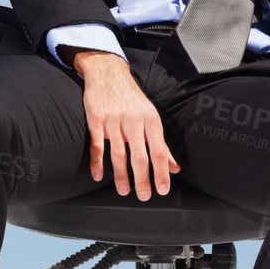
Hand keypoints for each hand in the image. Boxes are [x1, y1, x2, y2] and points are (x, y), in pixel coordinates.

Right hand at [70, 50, 179, 199]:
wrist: (108, 73)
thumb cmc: (131, 99)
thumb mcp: (151, 117)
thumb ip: (162, 144)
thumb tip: (173, 167)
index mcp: (150, 119)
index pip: (159, 150)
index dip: (161, 172)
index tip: (162, 189)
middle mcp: (133, 120)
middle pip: (139, 155)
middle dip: (142, 179)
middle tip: (144, 195)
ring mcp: (113, 120)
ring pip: (118, 153)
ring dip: (121, 175)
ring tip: (124, 190)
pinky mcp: (95, 119)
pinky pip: (97, 145)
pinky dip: (97, 162)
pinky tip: (98, 175)